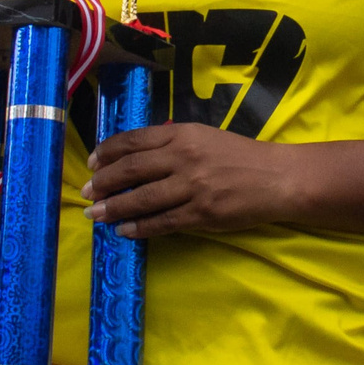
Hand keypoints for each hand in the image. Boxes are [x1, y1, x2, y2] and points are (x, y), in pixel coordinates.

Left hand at [84, 123, 299, 238]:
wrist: (278, 178)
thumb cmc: (240, 156)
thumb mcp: (204, 137)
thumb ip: (172, 143)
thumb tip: (134, 157)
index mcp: (183, 134)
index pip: (134, 141)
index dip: (107, 152)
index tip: (92, 163)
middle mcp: (184, 157)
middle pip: (131, 170)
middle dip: (103, 182)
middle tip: (85, 192)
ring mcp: (192, 187)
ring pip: (142, 199)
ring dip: (113, 208)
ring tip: (95, 215)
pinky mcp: (202, 213)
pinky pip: (162, 222)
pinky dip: (140, 227)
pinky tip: (124, 230)